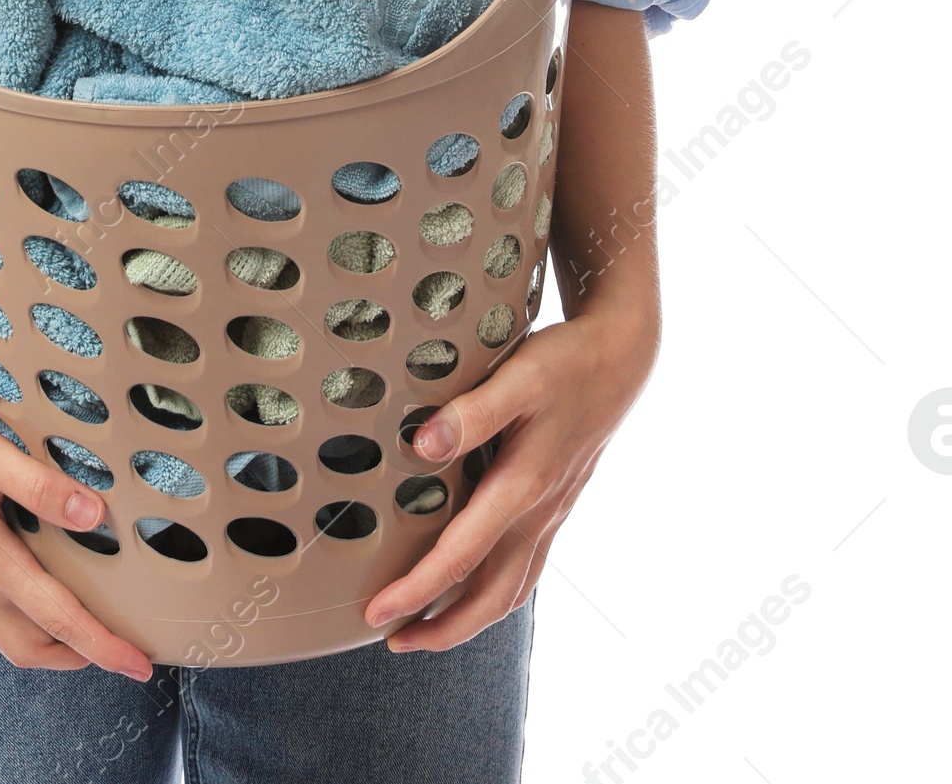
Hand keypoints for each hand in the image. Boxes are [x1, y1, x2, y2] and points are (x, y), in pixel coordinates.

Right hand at [0, 372, 153, 679]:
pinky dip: (3, 626)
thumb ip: (41, 486)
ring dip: (41, 646)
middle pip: (28, 645)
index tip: (139, 665)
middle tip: (116, 651)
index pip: (58, 619)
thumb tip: (96, 514)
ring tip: (73, 634)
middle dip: (76, 657)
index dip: (103, 646)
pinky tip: (11, 602)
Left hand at [363, 305, 658, 652]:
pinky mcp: (556, 507)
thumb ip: (472, 414)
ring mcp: (551, 514)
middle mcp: (538, 512)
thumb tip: (422, 446)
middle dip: (441, 628)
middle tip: (394, 640)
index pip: (461, 556)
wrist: (621, 360)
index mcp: (523, 487)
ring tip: (426, 629)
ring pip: (511, 590)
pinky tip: (474, 587)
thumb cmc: (567, 365)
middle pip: (489, 596)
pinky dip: (496, 593)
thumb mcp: (520, 376)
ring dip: (468, 619)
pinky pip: (526, 569)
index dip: (416, 589)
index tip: (378, 612)